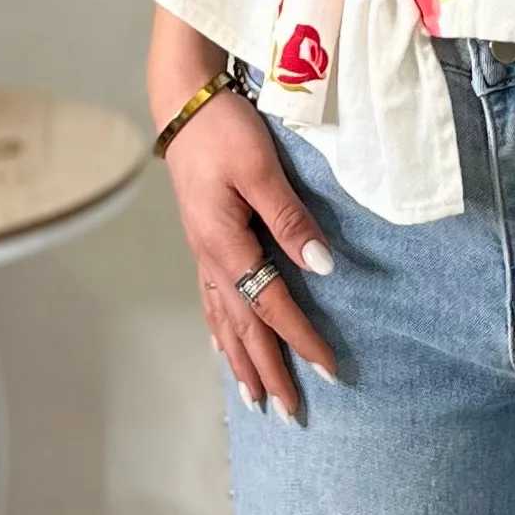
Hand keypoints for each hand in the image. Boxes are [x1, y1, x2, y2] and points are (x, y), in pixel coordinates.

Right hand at [161, 84, 339, 421]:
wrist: (183, 102)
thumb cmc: (225, 130)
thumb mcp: (262, 169)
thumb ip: (290, 219)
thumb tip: (322, 268)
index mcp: (226, 246)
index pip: (272, 307)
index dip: (302, 341)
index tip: (330, 371)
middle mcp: (211, 258)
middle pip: (244, 328)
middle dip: (268, 370)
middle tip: (291, 412)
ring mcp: (203, 252)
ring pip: (224, 320)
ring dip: (241, 361)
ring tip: (255, 398)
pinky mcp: (202, 240)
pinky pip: (211, 301)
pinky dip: (220, 332)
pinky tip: (222, 348)